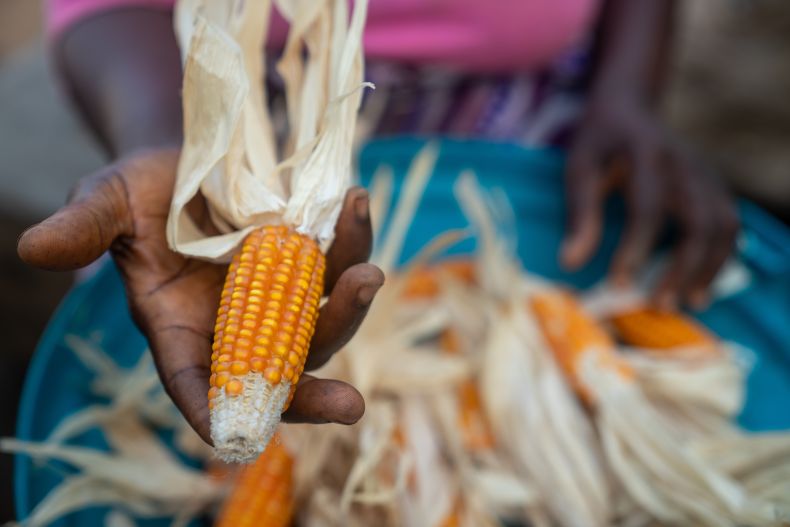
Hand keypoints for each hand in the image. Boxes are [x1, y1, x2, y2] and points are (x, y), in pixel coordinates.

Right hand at [18, 148, 383, 442]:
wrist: (190, 157)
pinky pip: (339, 262)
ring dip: (348, 304)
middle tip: (352, 403)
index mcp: (182, 330)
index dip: (217, 417)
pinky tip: (356, 203)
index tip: (243, 441)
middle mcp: (241, 323)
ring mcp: (283, 294)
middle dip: (314, 387)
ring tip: (368, 273)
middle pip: (282, 367)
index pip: (199, 387)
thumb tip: (32, 247)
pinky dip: (351, 241)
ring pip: (324, 319)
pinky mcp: (312, 259)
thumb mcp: (107, 202)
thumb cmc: (141, 191)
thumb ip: (83, 228)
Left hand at [561, 95, 738, 308]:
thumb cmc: (599, 142)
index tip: (619, 284)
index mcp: (646, 155)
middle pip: (698, 221)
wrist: (631, 106)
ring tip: (687, 302)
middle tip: (659, 304)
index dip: (635, 249)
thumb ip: (579, 214)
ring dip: (709, 268)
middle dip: (682, 267)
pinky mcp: (714, 185)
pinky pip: (729, 225)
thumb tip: (569, 264)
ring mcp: (705, 174)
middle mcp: (684, 164)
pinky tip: (699, 284)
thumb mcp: (579, 168)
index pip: (647, 208)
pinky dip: (720, 257)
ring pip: (723, 226)